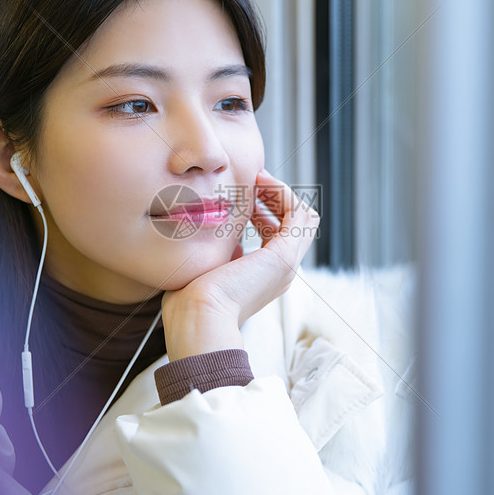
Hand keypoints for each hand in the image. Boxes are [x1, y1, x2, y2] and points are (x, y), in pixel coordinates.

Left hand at [161, 169, 319, 360]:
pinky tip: (260, 182)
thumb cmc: (191, 300)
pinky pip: (299, 213)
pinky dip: (283, 193)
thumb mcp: (211, 269)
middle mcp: (281, 270)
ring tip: (258, 178)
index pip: (277, 235)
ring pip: (302, 217)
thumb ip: (223, 255)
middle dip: (275, 198)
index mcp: (264, 276)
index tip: (240, 196)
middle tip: (252, 181)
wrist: (198, 316)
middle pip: (295, 224)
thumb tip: (228, 242)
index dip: (263, 210)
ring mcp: (287, 264)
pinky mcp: (284, 255)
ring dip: (282, 193)